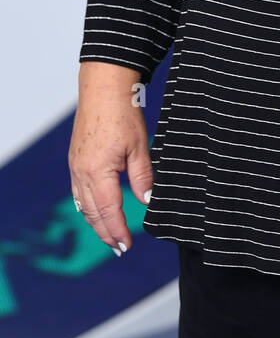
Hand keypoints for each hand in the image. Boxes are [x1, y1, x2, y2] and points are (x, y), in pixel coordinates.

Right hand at [68, 61, 153, 254]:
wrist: (103, 89)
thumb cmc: (123, 114)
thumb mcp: (140, 147)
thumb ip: (143, 177)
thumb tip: (146, 201)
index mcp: (98, 171)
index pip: (109, 211)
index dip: (118, 230)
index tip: (127, 246)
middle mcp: (81, 172)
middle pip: (93, 213)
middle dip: (106, 232)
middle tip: (120, 248)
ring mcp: (75, 166)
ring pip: (83, 204)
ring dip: (96, 222)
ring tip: (109, 236)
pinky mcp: (75, 160)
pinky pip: (79, 191)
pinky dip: (88, 206)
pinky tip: (96, 211)